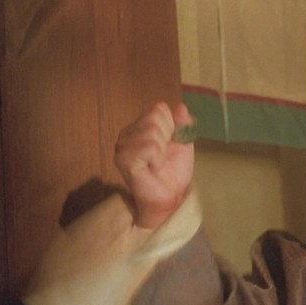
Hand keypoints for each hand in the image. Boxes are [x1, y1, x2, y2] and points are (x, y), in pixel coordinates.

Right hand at [114, 102, 194, 228]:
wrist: (171, 197)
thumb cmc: (174, 173)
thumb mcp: (183, 143)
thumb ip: (182, 125)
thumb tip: (181, 106)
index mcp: (139, 128)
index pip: (158, 108)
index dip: (172, 126)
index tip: (170, 144)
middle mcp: (127, 134)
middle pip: (155, 116)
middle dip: (167, 137)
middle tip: (163, 156)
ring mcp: (122, 147)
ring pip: (152, 131)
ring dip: (162, 150)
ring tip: (157, 163)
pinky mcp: (124, 160)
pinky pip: (149, 146)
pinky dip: (157, 158)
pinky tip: (153, 168)